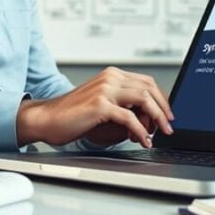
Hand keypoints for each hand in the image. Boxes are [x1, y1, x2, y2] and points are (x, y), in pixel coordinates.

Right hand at [16, 67, 173, 148]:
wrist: (46, 119)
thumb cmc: (72, 115)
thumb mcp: (101, 104)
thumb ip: (122, 106)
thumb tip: (147, 119)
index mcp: (112, 75)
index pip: (147, 82)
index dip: (161, 98)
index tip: (168, 114)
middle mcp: (110, 78)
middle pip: (149, 88)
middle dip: (163, 109)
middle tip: (169, 126)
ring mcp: (105, 90)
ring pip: (143, 99)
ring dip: (157, 118)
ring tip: (160, 133)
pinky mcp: (100, 105)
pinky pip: (129, 117)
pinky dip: (140, 130)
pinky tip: (142, 140)